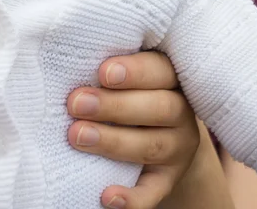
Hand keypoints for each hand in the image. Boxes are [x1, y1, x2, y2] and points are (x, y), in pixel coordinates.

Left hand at [67, 51, 199, 208]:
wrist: (162, 132)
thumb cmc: (133, 90)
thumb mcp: (133, 75)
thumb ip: (115, 68)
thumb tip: (75, 61)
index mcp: (173, 77)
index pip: (161, 70)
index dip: (134, 71)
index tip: (103, 72)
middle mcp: (181, 112)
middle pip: (159, 108)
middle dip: (114, 105)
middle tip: (76, 103)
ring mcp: (177, 147)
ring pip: (152, 146)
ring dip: (113, 141)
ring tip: (77, 135)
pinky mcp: (167, 179)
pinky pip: (153, 192)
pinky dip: (132, 198)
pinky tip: (107, 197)